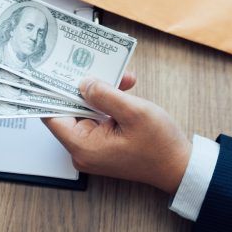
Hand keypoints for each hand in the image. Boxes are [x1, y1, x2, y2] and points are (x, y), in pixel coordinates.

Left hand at [43, 76, 191, 194]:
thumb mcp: (134, 113)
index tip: (53, 71)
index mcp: (83, 146)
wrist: (179, 167)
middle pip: (71, 109)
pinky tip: (124, 88)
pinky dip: (109, 102)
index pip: (53, 115)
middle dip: (85, 86)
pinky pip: (98, 115)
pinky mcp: (102, 142)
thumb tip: (83, 83)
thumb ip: (105, 95)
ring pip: (87, 109)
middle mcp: (83, 149)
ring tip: (122, 78)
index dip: (52, 92)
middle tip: (94, 64)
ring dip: (102, 91)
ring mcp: (92, 146)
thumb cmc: (160, 146)